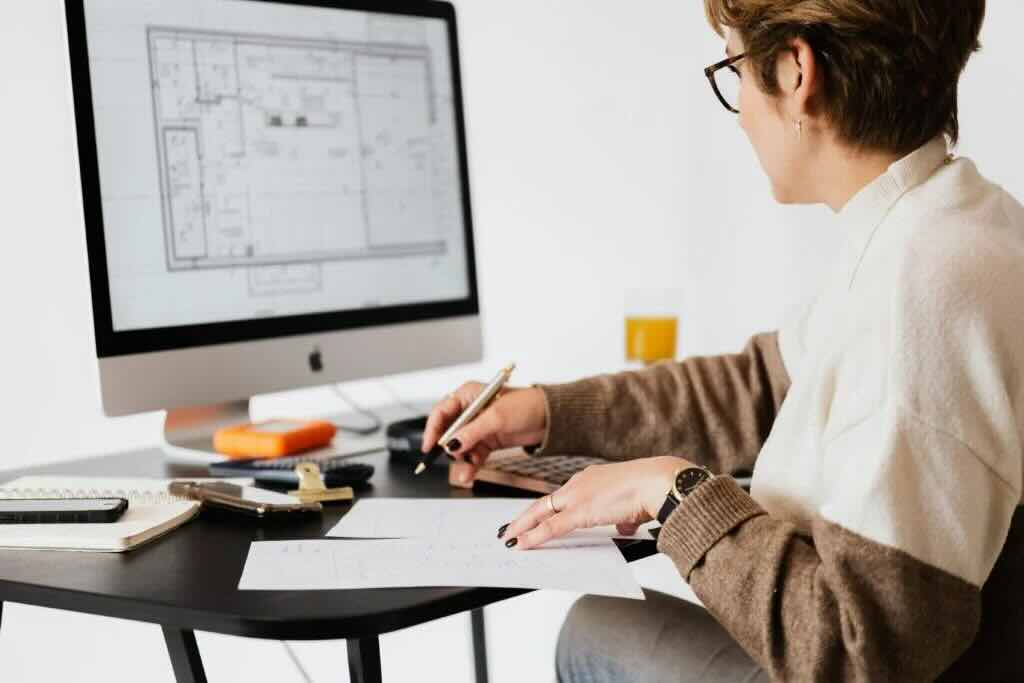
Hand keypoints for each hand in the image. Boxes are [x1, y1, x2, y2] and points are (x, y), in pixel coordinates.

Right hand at [422, 383, 546, 485]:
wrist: (550, 418)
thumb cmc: (526, 405)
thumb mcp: (496, 417)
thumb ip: (472, 432)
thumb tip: (451, 444)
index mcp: (468, 394)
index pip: (442, 412)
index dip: (432, 429)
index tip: (430, 446)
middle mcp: (470, 410)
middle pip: (448, 431)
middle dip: (448, 446)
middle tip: (452, 458)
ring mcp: (479, 427)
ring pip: (460, 446)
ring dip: (461, 459)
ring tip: (465, 469)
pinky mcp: (488, 441)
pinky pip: (473, 454)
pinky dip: (470, 464)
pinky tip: (469, 473)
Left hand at [499, 456, 690, 548]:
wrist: (658, 482)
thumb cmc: (652, 490)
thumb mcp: (633, 505)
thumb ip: (624, 516)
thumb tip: (624, 525)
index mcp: (592, 478)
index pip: (562, 496)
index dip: (545, 508)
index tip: (534, 515)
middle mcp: (580, 483)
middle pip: (545, 502)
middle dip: (525, 517)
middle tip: (509, 527)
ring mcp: (578, 496)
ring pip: (541, 512)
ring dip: (523, 527)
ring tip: (509, 538)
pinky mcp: (580, 511)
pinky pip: (551, 527)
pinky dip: (534, 536)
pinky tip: (522, 544)